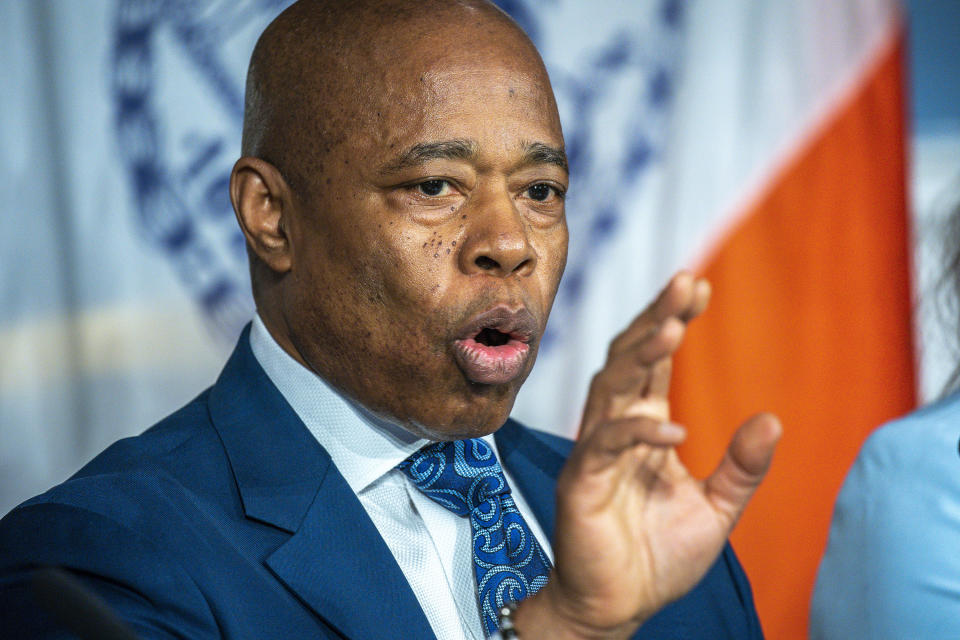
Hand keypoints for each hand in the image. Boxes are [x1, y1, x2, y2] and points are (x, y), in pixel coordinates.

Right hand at [514, 273, 780, 638]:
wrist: (620, 604)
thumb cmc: (658, 555)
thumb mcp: (716, 508)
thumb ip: (742, 467)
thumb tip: (772, 419)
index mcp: (645, 425)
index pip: (655, 360)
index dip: (673, 319)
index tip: (699, 286)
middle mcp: (617, 427)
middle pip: (630, 356)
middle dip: (656, 317)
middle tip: (686, 281)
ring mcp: (596, 451)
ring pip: (611, 386)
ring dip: (639, 354)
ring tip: (673, 325)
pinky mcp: (583, 480)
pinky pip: (606, 443)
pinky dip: (637, 432)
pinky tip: (673, 430)